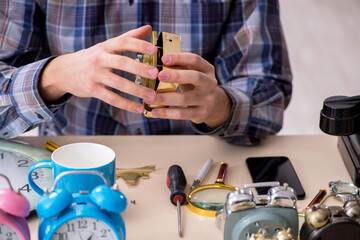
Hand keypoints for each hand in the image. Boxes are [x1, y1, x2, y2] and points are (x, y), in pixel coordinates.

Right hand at [39, 25, 157, 113]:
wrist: (64, 71)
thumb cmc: (93, 57)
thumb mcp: (107, 46)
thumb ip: (128, 37)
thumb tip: (149, 28)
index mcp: (106, 46)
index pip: (123, 42)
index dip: (139, 45)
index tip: (154, 50)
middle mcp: (100, 59)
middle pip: (121, 62)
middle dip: (139, 68)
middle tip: (155, 74)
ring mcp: (95, 75)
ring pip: (118, 83)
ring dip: (137, 90)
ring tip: (152, 96)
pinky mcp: (92, 90)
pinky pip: (112, 98)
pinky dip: (126, 104)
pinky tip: (139, 108)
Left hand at [150, 53, 230, 128]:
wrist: (211, 106)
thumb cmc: (194, 85)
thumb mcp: (191, 73)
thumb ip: (180, 66)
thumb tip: (157, 60)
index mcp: (207, 70)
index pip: (195, 60)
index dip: (180, 58)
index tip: (163, 58)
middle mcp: (210, 84)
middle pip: (195, 77)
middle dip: (176, 76)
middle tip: (159, 75)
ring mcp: (206, 100)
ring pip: (185, 99)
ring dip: (165, 98)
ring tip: (149, 97)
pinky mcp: (201, 113)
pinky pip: (182, 114)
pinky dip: (167, 113)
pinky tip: (154, 111)